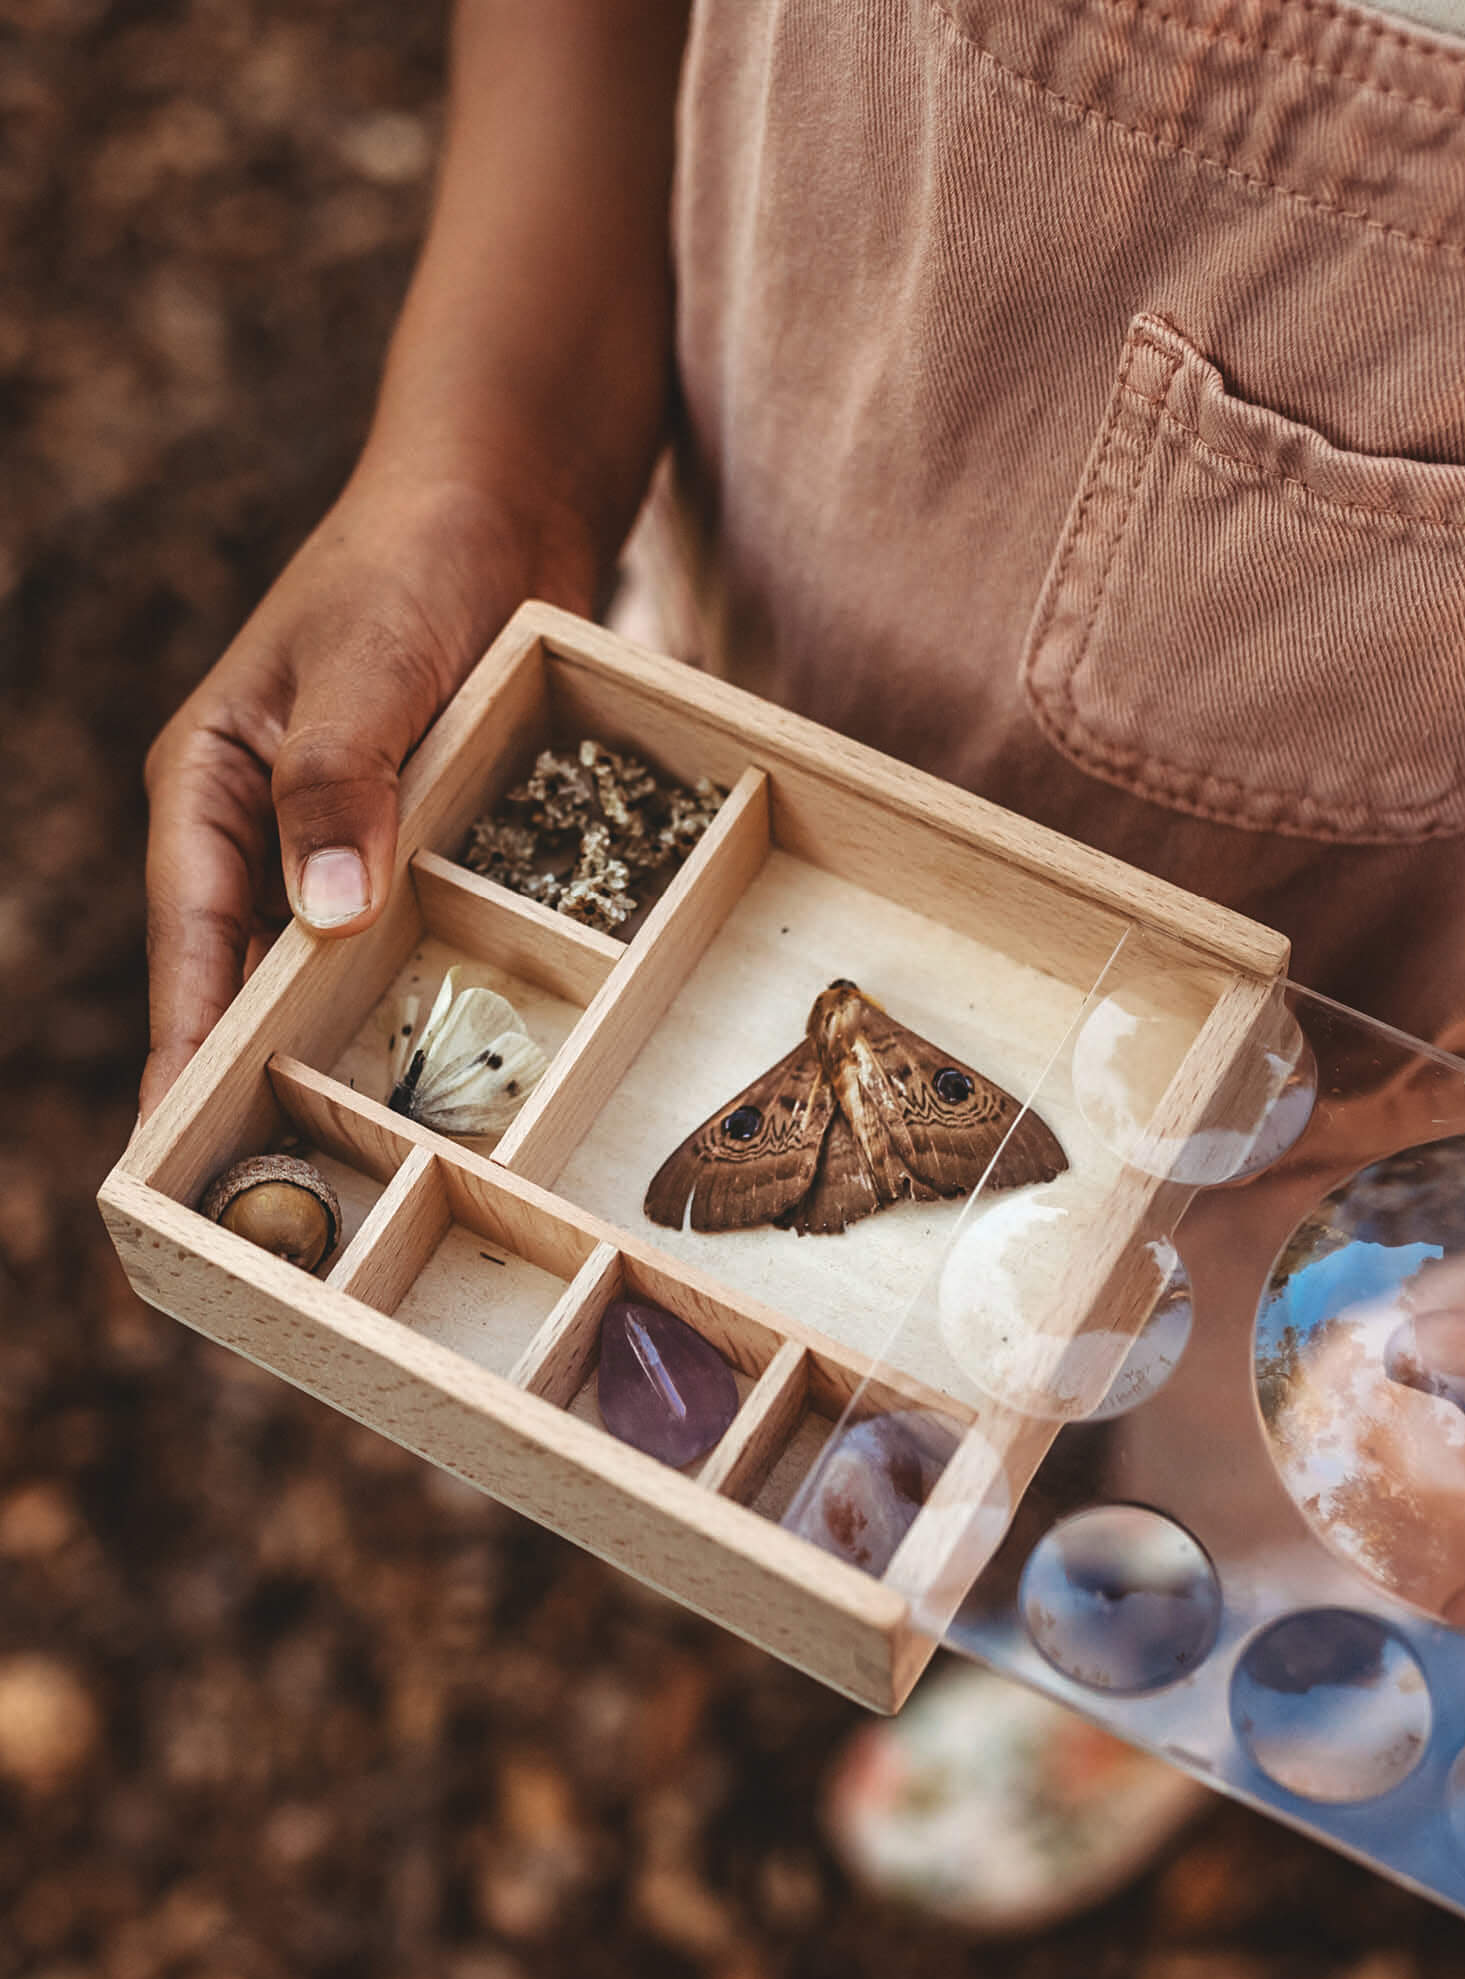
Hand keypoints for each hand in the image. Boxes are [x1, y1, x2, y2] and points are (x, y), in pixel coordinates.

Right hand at [139, 469, 592, 1117]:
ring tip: (363, 1167)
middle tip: (274, 1202)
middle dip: (254, 1082)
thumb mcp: (366, 664)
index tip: (176, 1157)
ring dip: (343, 1054)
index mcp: (210, 788)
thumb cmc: (412, 564)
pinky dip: (422, 997)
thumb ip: (338, 782)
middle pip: (251, 980)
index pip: (191, 943)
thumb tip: (322, 914)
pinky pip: (413, 937)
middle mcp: (269, 829)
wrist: (503, 506)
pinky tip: (459, 1071)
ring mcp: (349, 841)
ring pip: (333, 970)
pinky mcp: (423, 842)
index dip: (186, 1052)